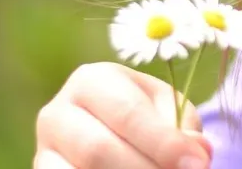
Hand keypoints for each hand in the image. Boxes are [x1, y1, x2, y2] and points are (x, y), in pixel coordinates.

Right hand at [35, 62, 212, 168]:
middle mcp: (57, 112)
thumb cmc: (147, 118)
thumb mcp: (167, 110)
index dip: (165, 142)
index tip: (196, 163)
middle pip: (98, 149)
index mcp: (92, 80)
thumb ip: (183, 127)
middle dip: (145, 168)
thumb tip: (198, 151)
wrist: (113, 134)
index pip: (128, 113)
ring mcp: (43, 149)